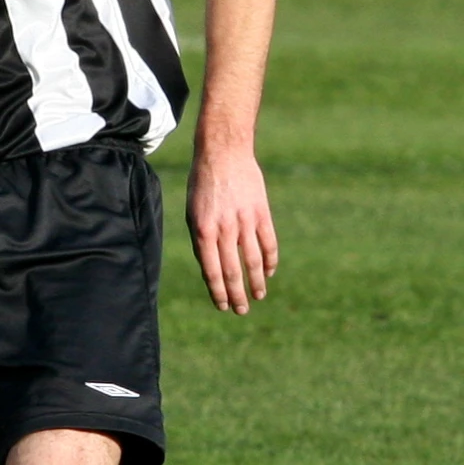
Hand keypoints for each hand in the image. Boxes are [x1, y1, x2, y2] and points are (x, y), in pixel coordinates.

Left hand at [188, 145, 277, 314]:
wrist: (223, 153)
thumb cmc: (203, 185)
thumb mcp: (192, 213)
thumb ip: (202, 241)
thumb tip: (211, 268)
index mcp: (203, 231)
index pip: (211, 271)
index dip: (218, 292)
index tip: (223, 306)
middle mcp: (224, 229)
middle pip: (233, 271)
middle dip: (237, 294)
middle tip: (241, 311)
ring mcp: (245, 221)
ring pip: (254, 260)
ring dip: (257, 282)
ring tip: (258, 296)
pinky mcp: (261, 212)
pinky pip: (269, 242)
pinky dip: (270, 260)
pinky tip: (269, 272)